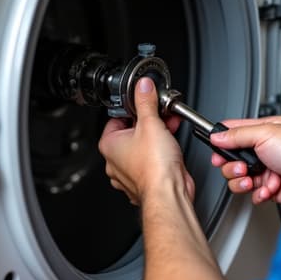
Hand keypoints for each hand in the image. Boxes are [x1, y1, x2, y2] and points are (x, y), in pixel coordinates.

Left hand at [98, 77, 194, 204]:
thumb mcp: (151, 123)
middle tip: (162, 116)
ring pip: (142, 146)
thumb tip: (142, 86)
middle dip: (150, 122)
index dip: (134, 108)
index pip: (117, 117)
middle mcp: (115, 161)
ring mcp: (129, 173)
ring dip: (157, 135)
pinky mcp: (144, 180)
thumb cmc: (154, 167)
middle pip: (131, 131)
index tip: (146, 103)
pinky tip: (171, 145)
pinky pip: (151, 159)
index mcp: (109, 145)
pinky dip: (161, 151)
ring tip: (170, 127)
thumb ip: (146, 101)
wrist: (169, 192)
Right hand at [210, 116, 280, 205]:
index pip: (234, 132)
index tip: (214, 146)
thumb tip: (218, 135)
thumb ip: (238, 134)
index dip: (221, 140)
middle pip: (232, 158)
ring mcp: (267, 169)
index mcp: (263, 131)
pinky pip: (253, 193)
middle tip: (239, 166)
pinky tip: (268, 188)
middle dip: (231, 165)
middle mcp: (264, 150)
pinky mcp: (271, 188)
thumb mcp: (266, 133)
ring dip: (243, 180)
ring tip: (253, 179)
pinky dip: (258, 193)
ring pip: (239, 177)